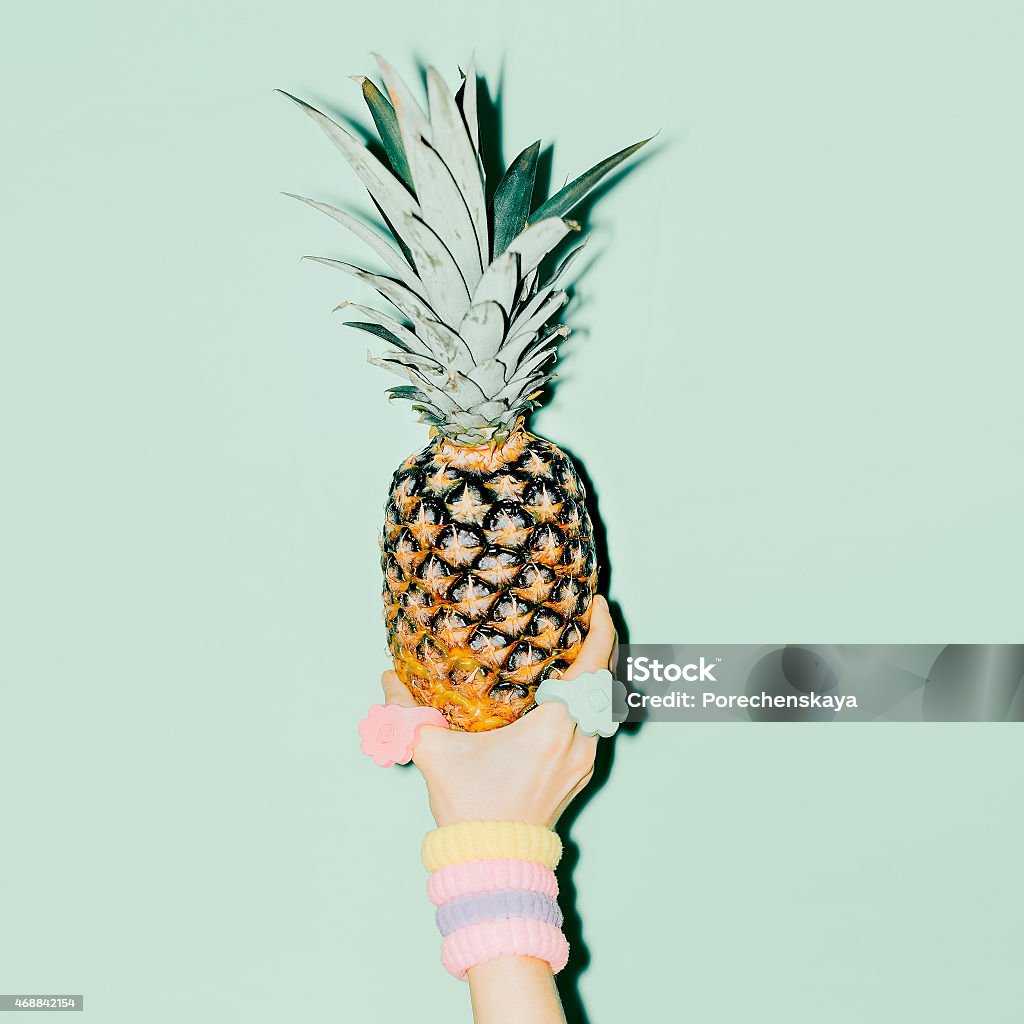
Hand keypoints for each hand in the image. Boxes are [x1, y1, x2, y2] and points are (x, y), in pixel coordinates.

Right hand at [380, 595, 617, 827]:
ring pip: (603, 704)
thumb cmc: (472, 809)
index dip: (601, 630)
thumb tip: (388, 678)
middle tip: (586, 615)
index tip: (596, 603)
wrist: (494, 862)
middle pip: (606, 681)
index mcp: (553, 728)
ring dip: (596, 673)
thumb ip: (408, 711)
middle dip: (602, 643)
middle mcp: (578, 741)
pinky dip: (589, 699)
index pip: (593, 668)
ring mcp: (583, 761)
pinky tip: (568, 692)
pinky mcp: (579, 775)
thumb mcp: (434, 753)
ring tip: (578, 646)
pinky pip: (595, 724)